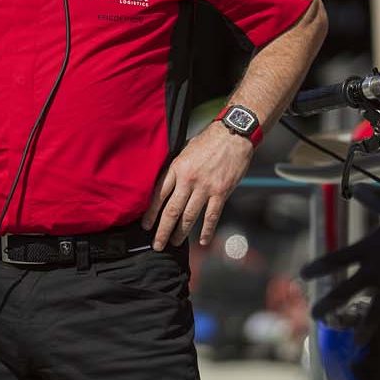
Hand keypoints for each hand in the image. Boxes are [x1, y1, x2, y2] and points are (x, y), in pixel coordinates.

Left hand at [144, 123, 254, 250]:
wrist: (233, 134)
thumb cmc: (208, 141)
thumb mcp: (184, 150)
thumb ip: (175, 168)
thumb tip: (164, 185)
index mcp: (176, 168)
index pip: (158, 195)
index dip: (150, 213)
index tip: (145, 226)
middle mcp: (188, 179)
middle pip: (171, 210)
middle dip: (162, 230)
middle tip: (157, 244)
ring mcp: (205, 187)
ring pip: (189, 216)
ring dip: (180, 232)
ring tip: (174, 243)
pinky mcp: (221, 191)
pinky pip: (212, 215)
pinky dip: (207, 230)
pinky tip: (203, 240)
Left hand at [300, 187, 379, 328]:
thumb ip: (373, 198)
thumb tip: (357, 188)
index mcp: (369, 249)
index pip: (336, 260)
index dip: (318, 268)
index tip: (302, 276)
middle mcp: (377, 271)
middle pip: (346, 292)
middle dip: (328, 305)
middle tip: (314, 316)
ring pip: (376, 313)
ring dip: (365, 328)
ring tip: (357, 342)